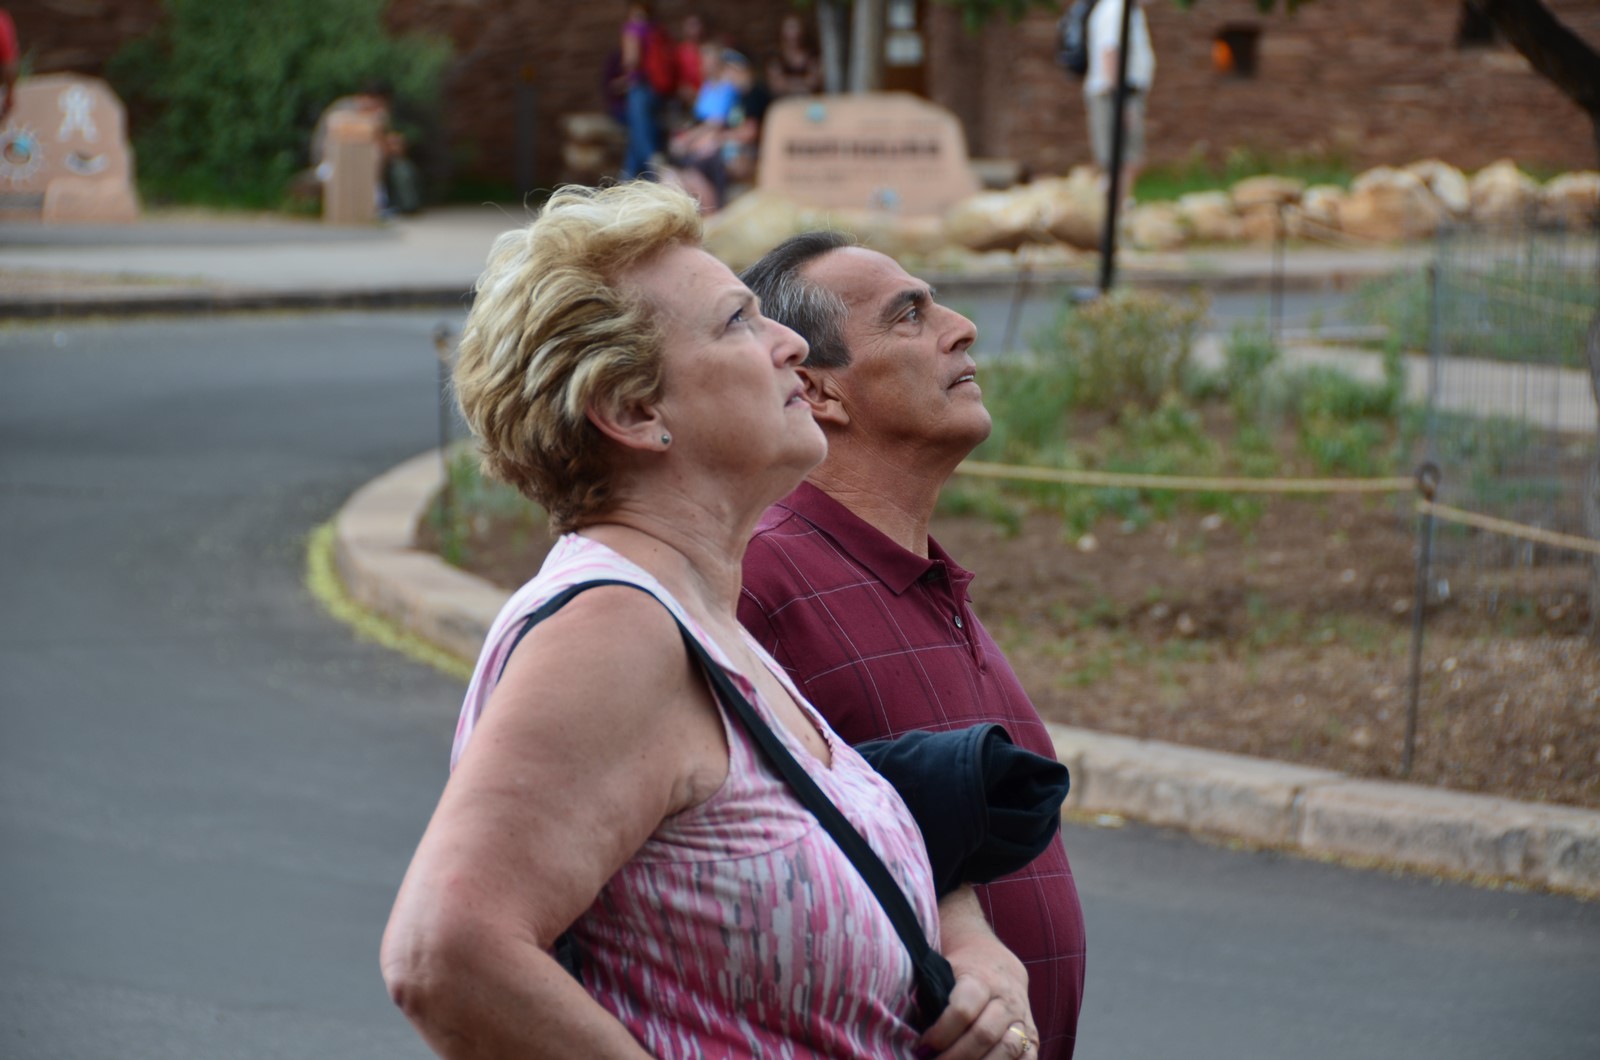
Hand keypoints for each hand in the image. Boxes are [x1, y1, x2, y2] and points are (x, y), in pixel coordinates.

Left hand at [917, 970, 1036, 1059]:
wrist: (997, 963)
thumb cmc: (962, 971)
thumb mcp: (945, 971)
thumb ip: (931, 996)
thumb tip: (909, 1027)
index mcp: (981, 980)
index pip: (963, 1009)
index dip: (941, 1032)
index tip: (923, 1046)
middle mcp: (1006, 999)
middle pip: (984, 1034)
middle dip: (956, 1057)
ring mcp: (1022, 1018)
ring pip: (1008, 1050)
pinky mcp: (1032, 1035)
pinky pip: (1028, 1059)